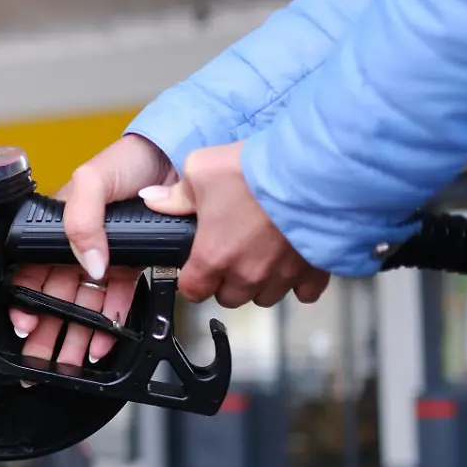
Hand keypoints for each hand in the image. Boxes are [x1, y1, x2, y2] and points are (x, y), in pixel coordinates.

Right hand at [10, 134, 176, 367]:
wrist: (173, 156)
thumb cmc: (126, 161)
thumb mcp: (91, 180)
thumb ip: (81, 220)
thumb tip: (89, 263)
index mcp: (56, 228)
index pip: (32, 270)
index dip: (24, 299)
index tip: (24, 324)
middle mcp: (77, 247)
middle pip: (56, 297)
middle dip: (46, 331)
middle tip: (39, 359)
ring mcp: (104, 258)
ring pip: (84, 306)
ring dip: (76, 335)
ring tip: (70, 361)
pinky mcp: (131, 264)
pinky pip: (116, 301)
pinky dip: (109, 325)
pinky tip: (102, 344)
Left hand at [138, 140, 329, 306]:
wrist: (311, 169)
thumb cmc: (255, 170)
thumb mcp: (201, 171)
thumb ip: (176, 194)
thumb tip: (154, 198)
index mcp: (213, 257)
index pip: (193, 290)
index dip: (192, 279)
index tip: (196, 268)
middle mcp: (246, 274)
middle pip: (229, 297)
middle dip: (226, 281)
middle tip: (230, 256)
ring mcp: (281, 276)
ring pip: (264, 297)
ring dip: (259, 284)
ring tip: (260, 258)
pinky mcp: (313, 271)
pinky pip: (304, 294)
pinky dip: (298, 284)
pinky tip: (292, 265)